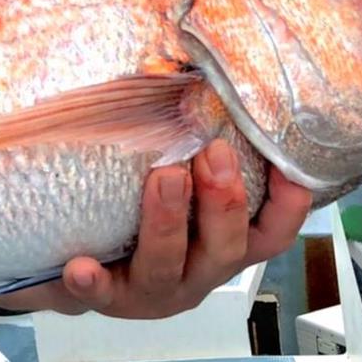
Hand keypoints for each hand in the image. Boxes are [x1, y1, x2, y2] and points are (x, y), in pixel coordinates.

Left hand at [0, 140, 311, 316]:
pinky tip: (81, 265)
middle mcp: (198, 271)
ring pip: (169, 266)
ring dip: (169, 221)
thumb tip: (178, 63)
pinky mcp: (109, 298)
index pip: (272, 232)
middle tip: (213, 154)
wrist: (70, 266)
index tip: (291, 168)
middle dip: (223, 202)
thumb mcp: (173, 181)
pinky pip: (102, 293)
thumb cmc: (134, 213)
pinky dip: (94, 281)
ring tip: (162, 177)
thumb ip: (188, 141)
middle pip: (227, 248)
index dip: (290, 206)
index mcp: (222, 244)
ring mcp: (155, 291)